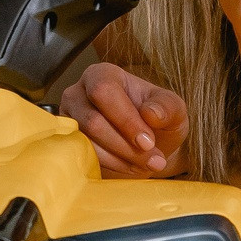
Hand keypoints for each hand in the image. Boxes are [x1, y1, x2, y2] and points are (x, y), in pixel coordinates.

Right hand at [61, 62, 189, 177]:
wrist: (147, 143)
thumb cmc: (158, 120)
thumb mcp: (173, 109)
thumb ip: (167, 107)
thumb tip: (151, 114)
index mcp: (103, 74)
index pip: (104, 91)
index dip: (125, 120)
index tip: (148, 142)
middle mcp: (78, 92)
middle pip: (93, 121)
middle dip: (125, 145)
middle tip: (153, 160)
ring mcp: (69, 118)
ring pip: (87, 142)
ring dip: (121, 159)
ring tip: (146, 164)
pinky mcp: (68, 141)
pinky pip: (83, 156)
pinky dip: (111, 166)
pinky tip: (130, 166)